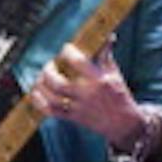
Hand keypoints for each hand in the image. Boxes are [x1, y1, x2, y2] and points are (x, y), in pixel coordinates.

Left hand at [27, 42, 143, 145]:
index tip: (65, 48)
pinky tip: (35, 93)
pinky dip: (39, 102)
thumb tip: (109, 37)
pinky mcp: (74, 118)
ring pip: (53, 97)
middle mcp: (88, 94)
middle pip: (59, 83)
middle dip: (48, 71)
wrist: (126, 124)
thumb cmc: (120, 96)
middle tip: (49, 65)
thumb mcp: (115, 75)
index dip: (68, 52)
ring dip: (41, 86)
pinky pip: (52, 111)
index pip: (78, 62)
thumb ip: (107, 56)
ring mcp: (80, 107)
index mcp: (100, 80)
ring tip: (40, 77)